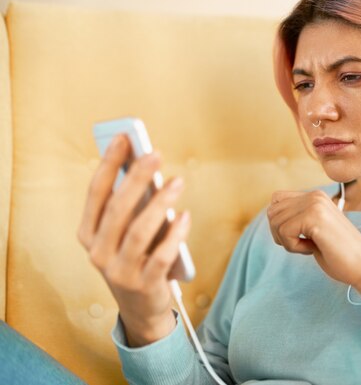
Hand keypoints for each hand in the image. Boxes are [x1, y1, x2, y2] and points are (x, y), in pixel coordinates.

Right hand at [77, 135, 190, 345]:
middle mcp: (98, 253)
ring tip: (178, 182)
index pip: (96, 193)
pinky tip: (185, 215)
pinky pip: (161, 256)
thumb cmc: (136, 258)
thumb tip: (145, 167)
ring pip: (139, 232)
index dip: (109, 164)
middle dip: (136, 178)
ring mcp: (119, 272)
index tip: (124, 138)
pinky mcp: (143, 286)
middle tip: (154, 153)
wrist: (142, 309)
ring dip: (160, 203)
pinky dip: (175, 235)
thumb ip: (131, 206)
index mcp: (88, 234)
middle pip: (117, 209)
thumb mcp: (126, 234)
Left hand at [267, 190, 360, 304]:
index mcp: (315, 195)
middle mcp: (315, 195)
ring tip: (310, 246)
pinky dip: (293, 247)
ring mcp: (315, 204)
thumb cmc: (339, 254)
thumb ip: (297, 217)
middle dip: (280, 233)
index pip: (275, 200)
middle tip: (303, 243)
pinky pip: (284, 232)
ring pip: (275, 221)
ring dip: (287, 241)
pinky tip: (312, 249)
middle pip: (272, 211)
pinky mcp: (315, 217)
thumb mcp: (313, 229)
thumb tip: (270, 214)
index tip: (300, 236)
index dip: (280, 223)